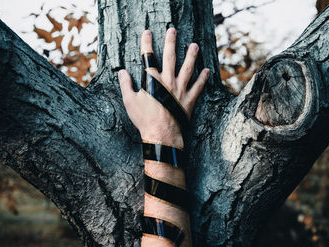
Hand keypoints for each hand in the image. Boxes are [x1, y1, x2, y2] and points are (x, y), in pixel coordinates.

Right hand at [119, 28, 209, 146]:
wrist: (161, 133)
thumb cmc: (144, 119)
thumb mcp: (130, 102)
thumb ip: (125, 85)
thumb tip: (122, 72)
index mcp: (152, 80)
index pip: (148, 57)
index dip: (146, 43)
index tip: (147, 32)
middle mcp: (168, 81)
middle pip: (170, 57)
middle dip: (170, 42)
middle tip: (173, 30)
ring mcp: (180, 89)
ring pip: (187, 68)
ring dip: (191, 56)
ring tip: (195, 46)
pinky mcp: (189, 100)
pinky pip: (198, 87)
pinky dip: (203, 78)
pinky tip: (207, 70)